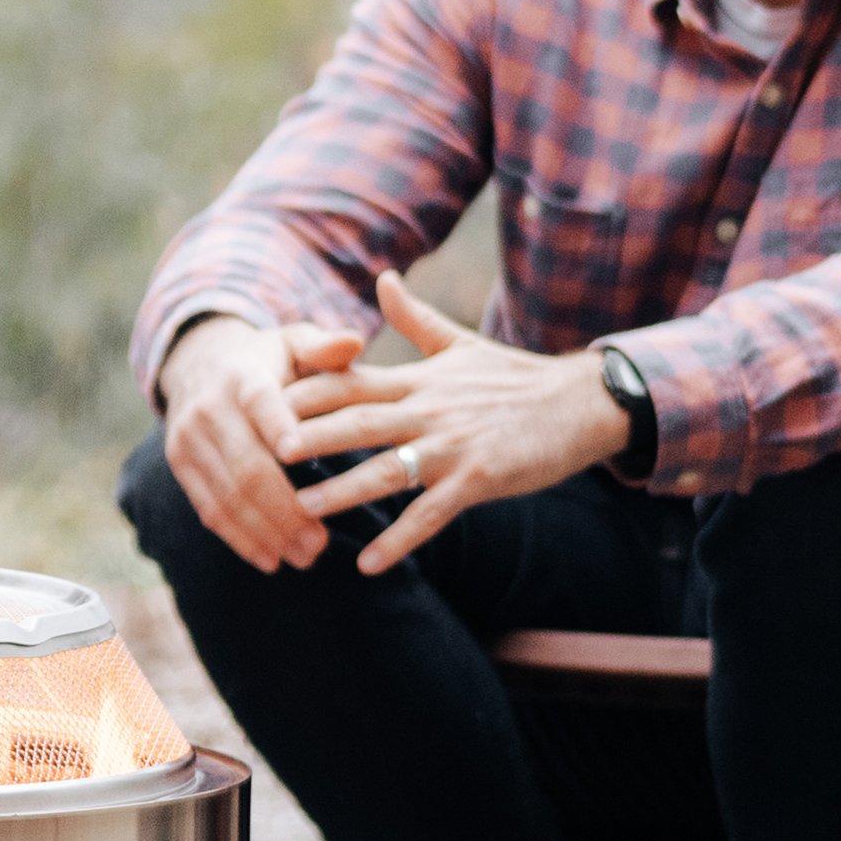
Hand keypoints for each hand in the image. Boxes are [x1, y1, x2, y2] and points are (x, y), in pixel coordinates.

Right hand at [157, 313, 376, 572]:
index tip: (302, 457)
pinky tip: (271, 559)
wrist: (201, 362)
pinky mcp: (181, 465)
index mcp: (243, 376)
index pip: (261, 403)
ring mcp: (189, 439)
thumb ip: (325, 349)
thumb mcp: (294, 343)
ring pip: (227, 495)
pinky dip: (240, 538)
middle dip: (285, 509)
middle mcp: (208, 407)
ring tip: (306, 557)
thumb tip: (354, 341)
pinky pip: (209, 509)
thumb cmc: (268, 359)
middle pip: (246, 465)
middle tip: (322, 543)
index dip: (278, 429)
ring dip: (267, 532)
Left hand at [282, 271, 625, 575]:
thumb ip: (413, 318)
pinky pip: (432, 513)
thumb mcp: (458, 344)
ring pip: (387, 470)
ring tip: (301, 508)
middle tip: (261, 451)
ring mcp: (452, 446)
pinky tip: (371, 564)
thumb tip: (382, 277)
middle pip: (358, 422)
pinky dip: (401, 538)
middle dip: (310, 436)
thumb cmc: (514, 377)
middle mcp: (428, 410)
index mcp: (418, 380)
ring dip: (342, 491)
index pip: (351, 382)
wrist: (580, 404)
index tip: (261, 401)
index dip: (306, 392)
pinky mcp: (479, 478)